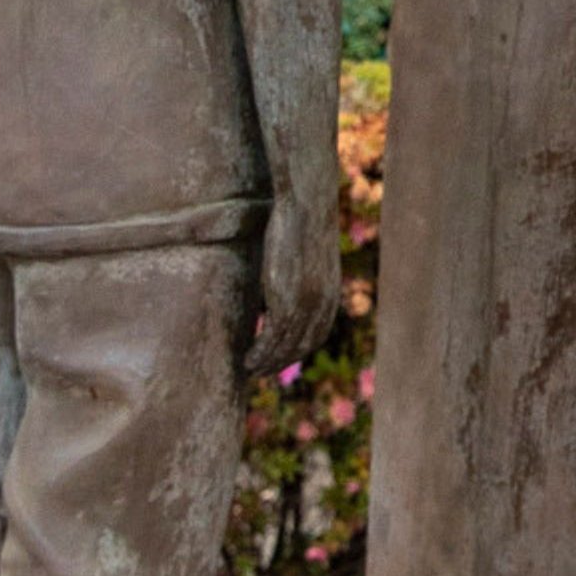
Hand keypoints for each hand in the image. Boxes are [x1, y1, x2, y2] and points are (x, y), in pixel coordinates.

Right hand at [245, 192, 341, 379]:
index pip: (314, 336)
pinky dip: (260, 353)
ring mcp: (306, 304)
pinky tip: (247, 359)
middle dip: (279, 362)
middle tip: (258, 372)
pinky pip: (273, 337)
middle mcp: (322, 304)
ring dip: (267, 363)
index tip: (277, 359)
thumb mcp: (305, 256)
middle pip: (301, 346)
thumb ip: (299, 277)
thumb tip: (280, 287)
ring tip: (249, 370)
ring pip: (285, 346)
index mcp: (329, 295)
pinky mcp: (288, 299)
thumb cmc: (304, 221)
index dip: (295, 352)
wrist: (307, 203)